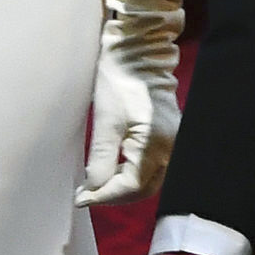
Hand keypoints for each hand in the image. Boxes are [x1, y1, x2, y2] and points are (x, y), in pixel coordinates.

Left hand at [79, 73, 178, 206]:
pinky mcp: (170, 139)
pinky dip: (132, 174)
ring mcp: (173, 144)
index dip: (104, 196)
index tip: (80, 199)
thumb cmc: (119, 82)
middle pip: (143, 188)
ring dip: (123, 186)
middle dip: (114, 195)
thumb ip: (101, 160)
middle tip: (86, 194)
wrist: (138, 56)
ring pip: (149, 181)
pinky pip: (153, 168)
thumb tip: (93, 189)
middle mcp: (171, 148)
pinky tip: (114, 170)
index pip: (131, 186)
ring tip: (96, 183)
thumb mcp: (104, 122)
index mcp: (155, 144)